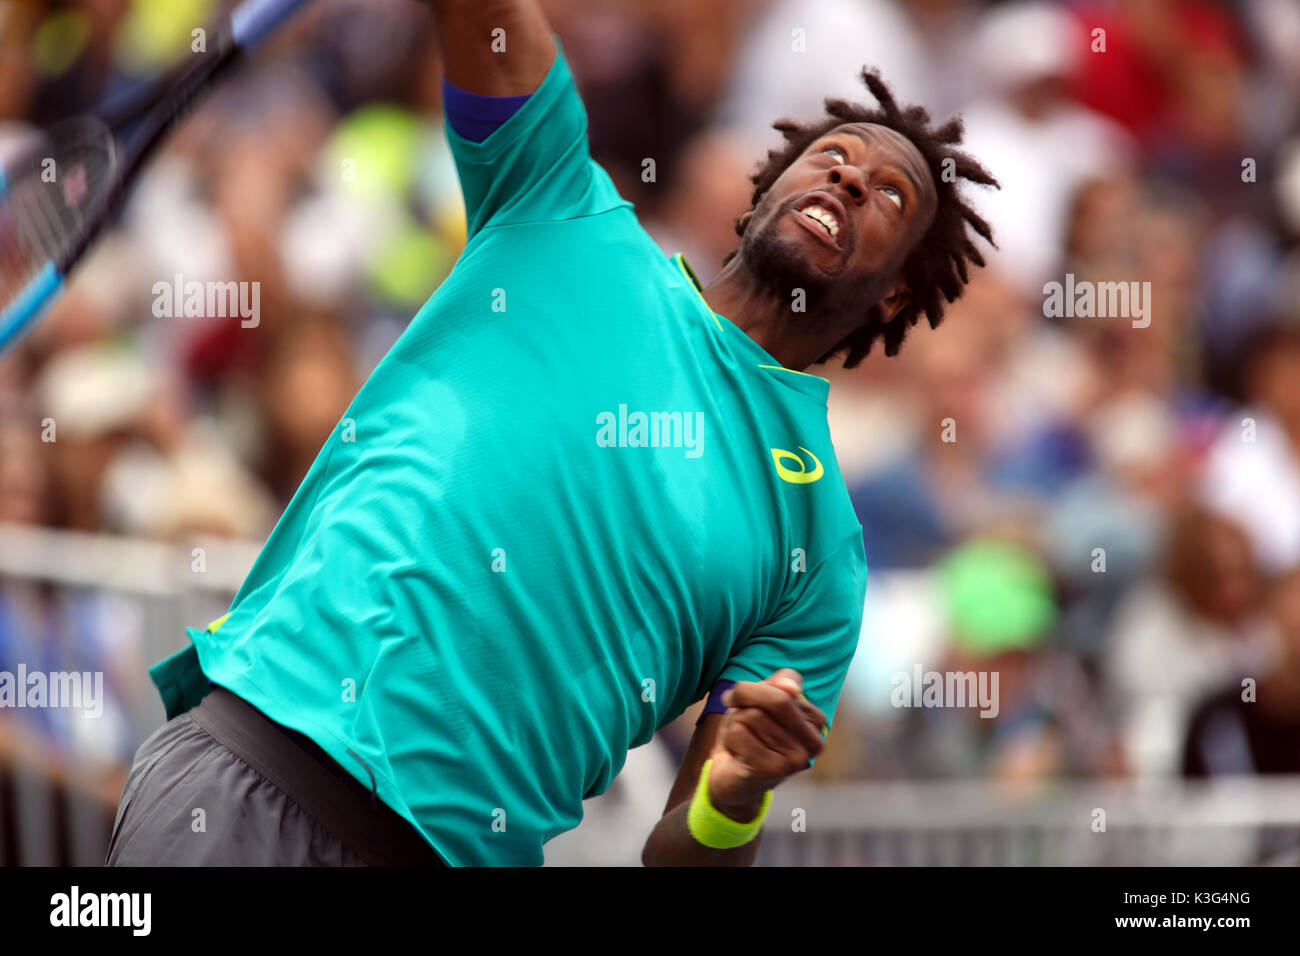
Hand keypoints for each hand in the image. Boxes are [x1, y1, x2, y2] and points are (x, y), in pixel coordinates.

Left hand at [705, 669, 826, 819]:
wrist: (732, 782)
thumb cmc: (748, 735)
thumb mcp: (760, 703)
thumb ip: (776, 686)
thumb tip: (790, 688)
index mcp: (816, 721)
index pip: (784, 686)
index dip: (754, 688)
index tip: (745, 701)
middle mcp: (814, 742)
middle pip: (775, 698)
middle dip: (744, 698)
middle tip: (732, 710)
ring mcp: (796, 759)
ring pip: (752, 715)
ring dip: (735, 724)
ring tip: (742, 741)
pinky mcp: (773, 770)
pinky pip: (739, 732)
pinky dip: (729, 738)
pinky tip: (737, 754)